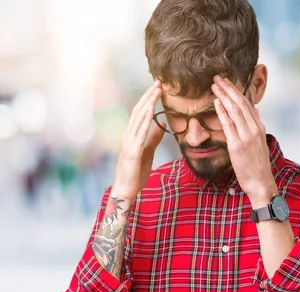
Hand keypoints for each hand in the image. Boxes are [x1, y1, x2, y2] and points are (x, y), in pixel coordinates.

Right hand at [111, 81, 164, 200]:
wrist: (126, 189)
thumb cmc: (136, 172)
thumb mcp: (148, 151)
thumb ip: (153, 137)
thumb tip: (161, 124)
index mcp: (132, 135)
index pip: (141, 112)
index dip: (149, 99)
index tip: (159, 87)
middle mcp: (128, 135)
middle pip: (139, 110)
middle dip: (149, 96)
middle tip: (159, 82)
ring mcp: (129, 142)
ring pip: (139, 118)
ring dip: (148, 103)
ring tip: (156, 90)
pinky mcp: (132, 151)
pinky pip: (140, 132)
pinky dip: (145, 119)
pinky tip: (151, 109)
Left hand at [211, 75, 276, 206]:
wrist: (260, 182)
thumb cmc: (257, 165)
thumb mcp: (259, 142)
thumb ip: (256, 125)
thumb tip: (254, 110)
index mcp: (259, 127)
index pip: (247, 104)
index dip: (236, 91)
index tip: (227, 82)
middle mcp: (254, 129)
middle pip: (240, 103)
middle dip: (228, 88)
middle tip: (218, 77)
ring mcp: (246, 136)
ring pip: (234, 110)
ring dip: (223, 95)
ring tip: (214, 85)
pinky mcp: (237, 145)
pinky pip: (228, 124)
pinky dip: (222, 111)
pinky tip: (216, 102)